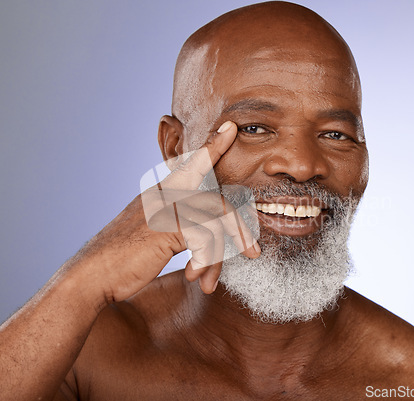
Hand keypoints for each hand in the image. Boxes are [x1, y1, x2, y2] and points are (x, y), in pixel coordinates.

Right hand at [74, 121, 259, 302]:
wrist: (90, 275)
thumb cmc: (122, 257)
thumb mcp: (153, 235)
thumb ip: (178, 226)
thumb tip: (204, 235)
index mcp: (161, 192)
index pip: (192, 164)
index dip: (212, 146)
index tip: (230, 129)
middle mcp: (164, 194)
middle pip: (217, 201)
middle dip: (239, 227)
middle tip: (254, 251)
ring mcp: (165, 207)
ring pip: (215, 220)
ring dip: (225, 251)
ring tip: (220, 275)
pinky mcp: (166, 226)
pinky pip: (204, 238)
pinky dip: (206, 261)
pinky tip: (197, 277)